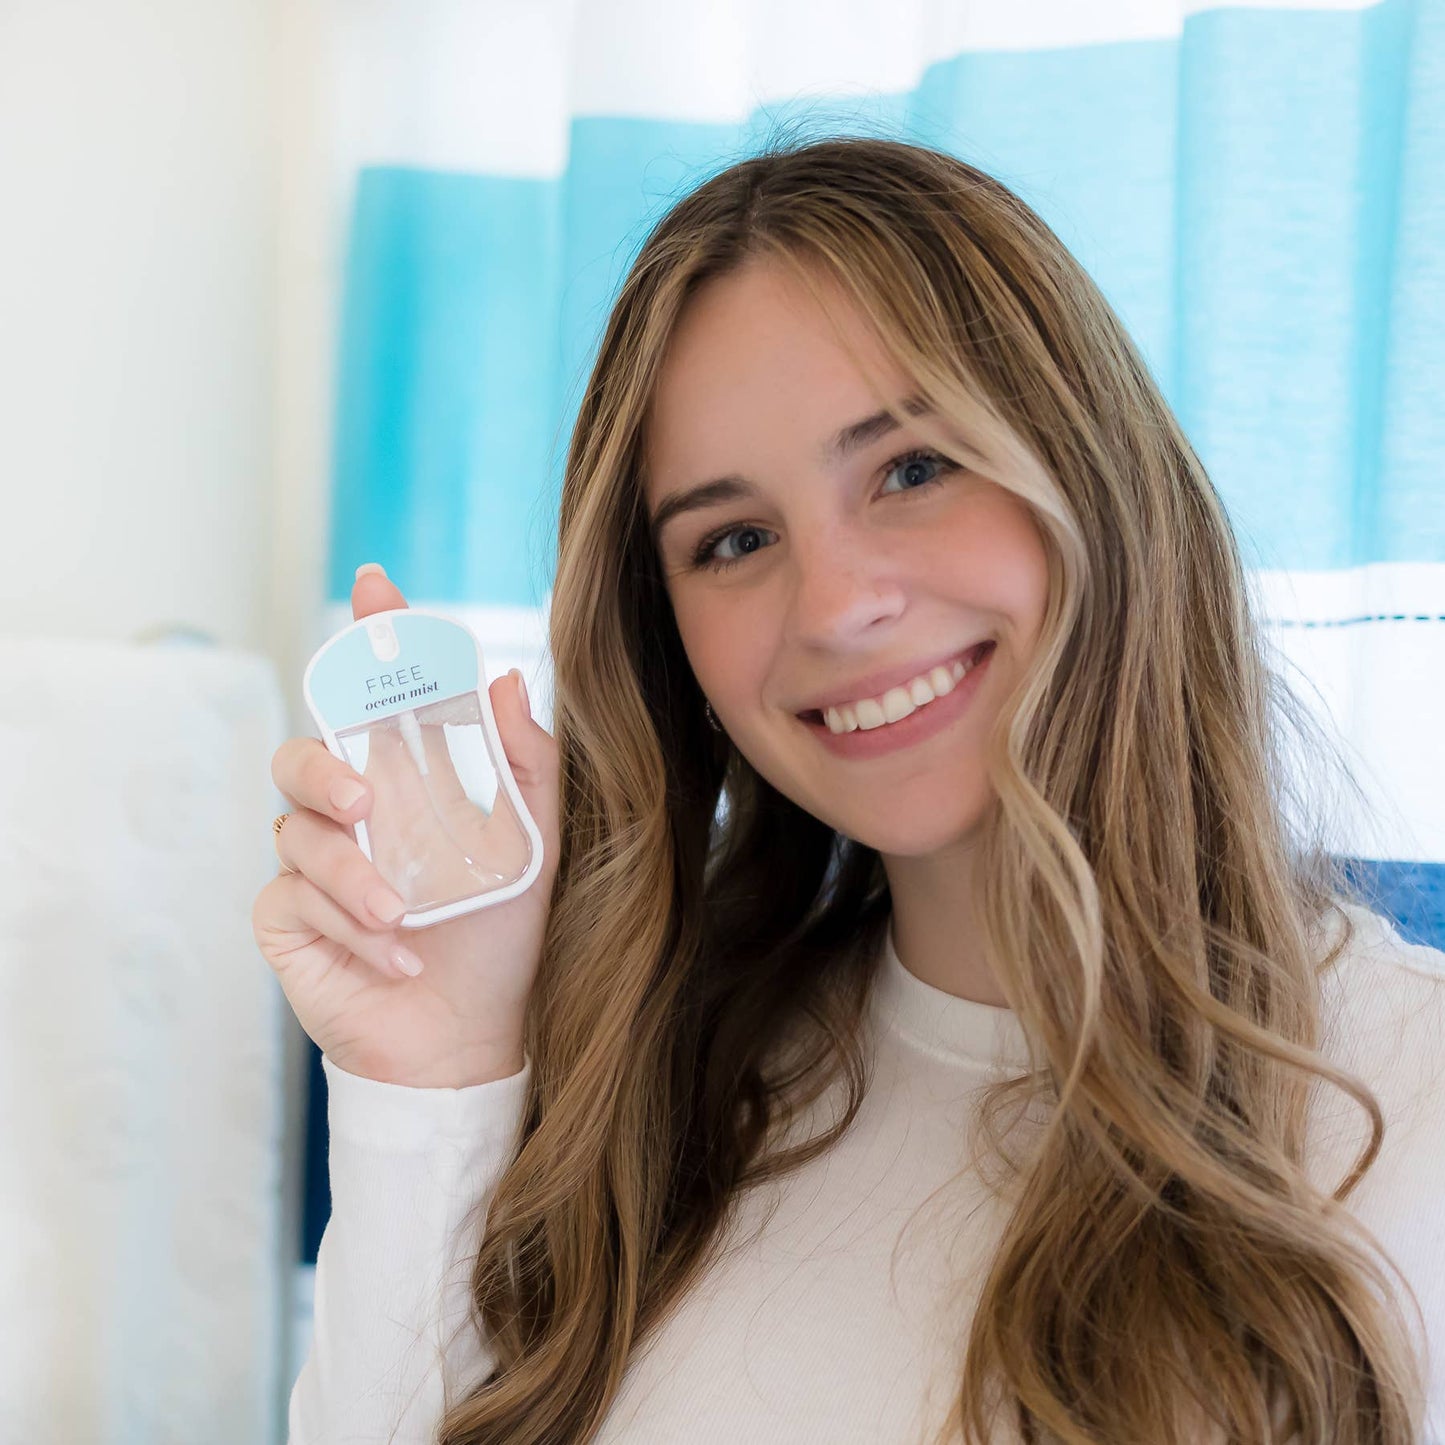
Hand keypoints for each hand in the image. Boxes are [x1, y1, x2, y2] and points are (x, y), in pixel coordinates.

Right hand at [252, 568, 559, 1086]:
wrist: (472, 1033)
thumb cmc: (500, 935)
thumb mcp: (532, 845)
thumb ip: (522, 763)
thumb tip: (504, 676)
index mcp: (412, 784)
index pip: (382, 698)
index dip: (375, 641)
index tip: (377, 585)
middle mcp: (356, 814)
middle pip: (304, 752)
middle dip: (326, 768)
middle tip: (366, 800)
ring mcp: (315, 863)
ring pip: (297, 831)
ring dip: (353, 875)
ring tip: (404, 915)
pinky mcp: (288, 917)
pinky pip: (291, 894)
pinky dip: (347, 922)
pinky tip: (394, 955)